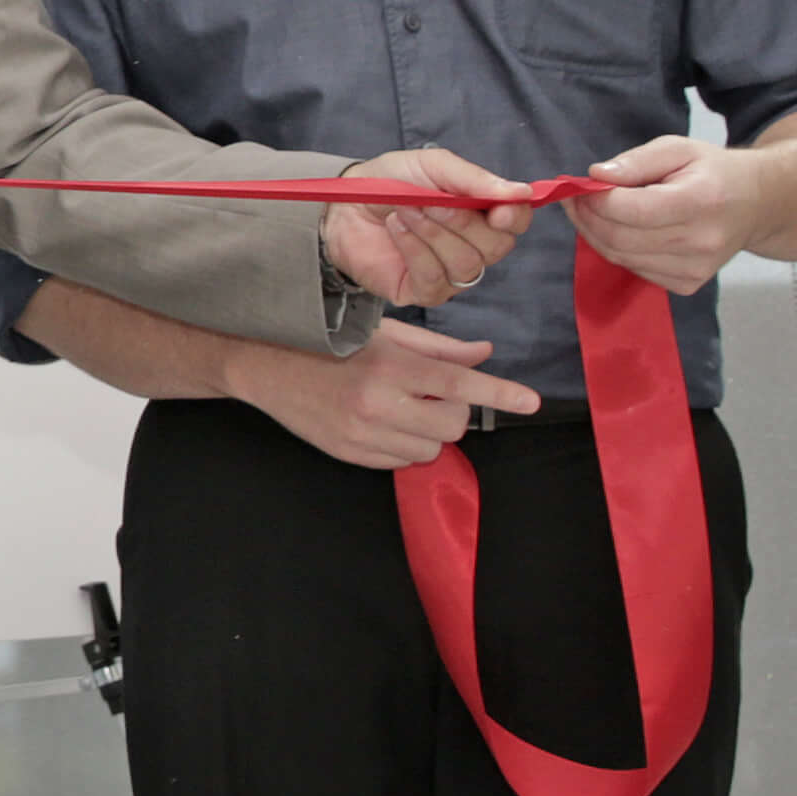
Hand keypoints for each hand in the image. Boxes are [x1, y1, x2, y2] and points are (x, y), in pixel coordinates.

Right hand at [227, 316, 541, 469]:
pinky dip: (404, 445)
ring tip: (402, 408)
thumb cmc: (329, 340)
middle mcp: (379, 403)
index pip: (461, 385)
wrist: (265, 363)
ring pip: (431, 448)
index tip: (531, 401)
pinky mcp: (349, 453)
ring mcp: (362, 433)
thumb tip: (485, 354)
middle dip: (452, 411)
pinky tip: (382, 422)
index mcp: (391, 366)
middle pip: (453, 424)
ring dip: (429, 430)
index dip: (501, 393)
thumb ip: (439, 349)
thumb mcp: (385, 334)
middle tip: (431, 395)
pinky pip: (401, 461)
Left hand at [328, 145, 534, 305]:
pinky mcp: (424, 292)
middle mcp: (473, 246)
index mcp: (482, 213)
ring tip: (404, 212)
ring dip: (433, 233)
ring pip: (466, 264)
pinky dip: (415, 250)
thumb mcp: (432, 166)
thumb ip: (474, 179)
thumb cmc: (390, 182)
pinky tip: (397, 229)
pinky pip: (435, 279)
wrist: (343, 205)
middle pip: (496, 247)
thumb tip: (521, 192)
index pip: (517, 223)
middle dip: (461, 221)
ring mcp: (451, 273)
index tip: (498, 211)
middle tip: (428, 201)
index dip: (514, 218)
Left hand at [567, 131, 750, 294]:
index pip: (631, 210)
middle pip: (620, 238)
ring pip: (621, 257)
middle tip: (575, 200)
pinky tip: (622, 230)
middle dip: (587, 218)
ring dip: (595, 234)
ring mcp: (696, 269)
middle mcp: (701, 241)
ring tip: (592, 211)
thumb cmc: (712, 172)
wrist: (756, 204)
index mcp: (701, 201)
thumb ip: (636, 161)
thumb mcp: (677, 148)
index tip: (580, 187)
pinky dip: (618, 250)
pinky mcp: (688, 284)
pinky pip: (635, 269)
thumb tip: (596, 176)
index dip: (596, 200)